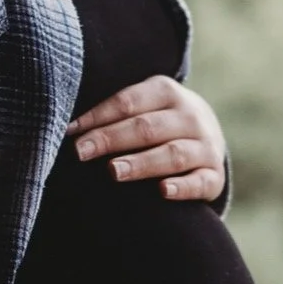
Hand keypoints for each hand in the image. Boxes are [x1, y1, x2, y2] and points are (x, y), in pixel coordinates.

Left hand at [69, 76, 225, 203]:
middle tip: (82, 152)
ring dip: (142, 163)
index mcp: (167, 92)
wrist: (207, 138)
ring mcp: (206, 146)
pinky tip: (162, 191)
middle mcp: (191, 116)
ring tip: (114, 171)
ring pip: (173, 154)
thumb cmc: (158, 124)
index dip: (99, 117)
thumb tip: (68, 130)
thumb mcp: (143, 108)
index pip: (129, 102)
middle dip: (112, 139)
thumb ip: (115, 115)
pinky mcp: (215, 176)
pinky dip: (182, 187)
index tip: (70, 132)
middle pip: (148, 127)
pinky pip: (200, 182)